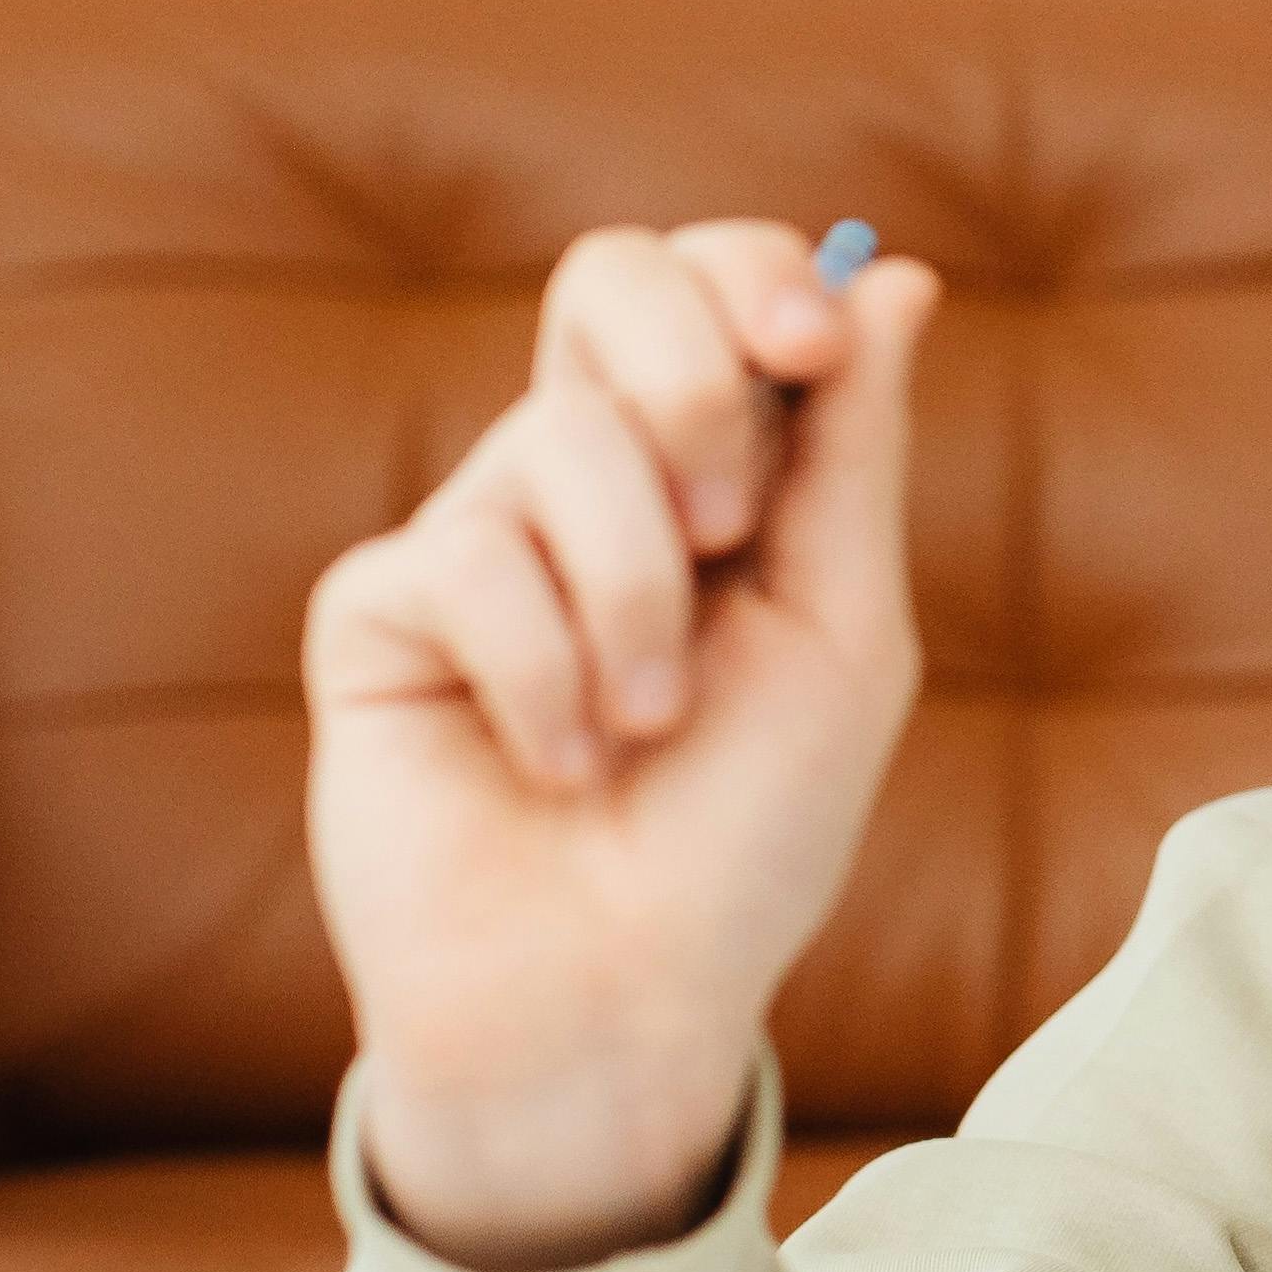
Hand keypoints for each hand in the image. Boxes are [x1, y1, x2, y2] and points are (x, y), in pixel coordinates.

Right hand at [302, 220, 941, 1271]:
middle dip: (694, 387)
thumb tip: (892, 274)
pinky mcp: (379, 612)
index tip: (810, 349)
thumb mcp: (841, 631)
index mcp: (707, 463)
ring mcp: (475, 534)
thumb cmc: (744, 834)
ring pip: (556, 442)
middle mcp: (584, 477)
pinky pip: (463, 561)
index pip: (708, 278)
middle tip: (732, 529)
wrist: (621, 996)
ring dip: (639, 602)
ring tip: (648, 727)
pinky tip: (555, 766)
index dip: (754, 275)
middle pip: (607, 277)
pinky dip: (544, 678)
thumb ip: (853, 453)